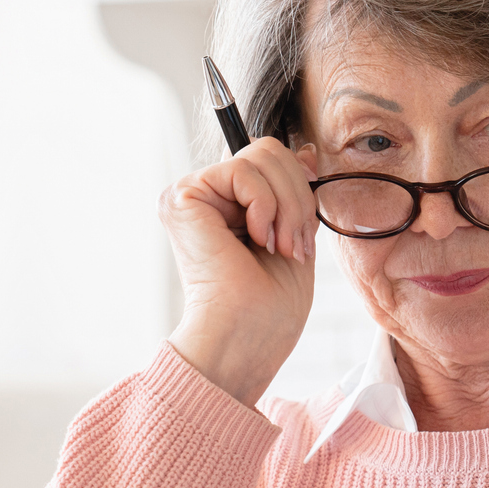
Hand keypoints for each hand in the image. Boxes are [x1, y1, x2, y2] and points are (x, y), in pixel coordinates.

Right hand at [159, 136, 318, 406]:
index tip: (306, 229)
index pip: (271, 159)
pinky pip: (242, 171)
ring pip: (260, 157)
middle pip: (268, 150)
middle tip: (293, 245)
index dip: (299, 184)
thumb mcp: (294, 232)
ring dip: (286, 208)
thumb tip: (305, 149)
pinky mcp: (182, 198)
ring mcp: (191, 195)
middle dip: (297, 197)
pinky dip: (265, 206)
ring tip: (278, 247)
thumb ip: (293, 189)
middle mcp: (205, 196)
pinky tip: (255, 239)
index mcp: (229, 204)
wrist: (247, 338)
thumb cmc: (270, 306)